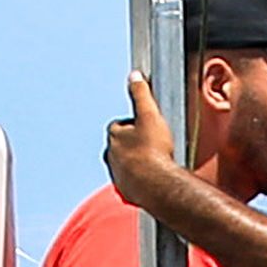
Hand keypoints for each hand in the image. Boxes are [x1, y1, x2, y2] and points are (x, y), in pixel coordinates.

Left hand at [104, 74, 199, 218]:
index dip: (134, 124)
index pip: (120, 125)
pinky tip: (152, 178)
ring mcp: (116, 174)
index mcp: (113, 136)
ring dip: (136, 162)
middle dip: (133, 144)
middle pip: (121, 145)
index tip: (147, 127)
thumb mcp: (149, 114)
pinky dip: (139, 179)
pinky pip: (130, 182)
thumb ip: (140, 94)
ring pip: (124, 164)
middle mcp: (110, 156)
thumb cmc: (153, 150)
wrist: (156, 186)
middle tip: (152, 145)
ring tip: (154, 162)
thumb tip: (134, 75)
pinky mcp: (124, 190)